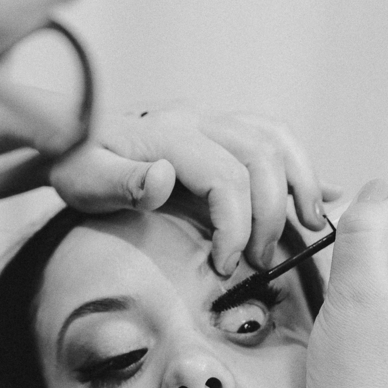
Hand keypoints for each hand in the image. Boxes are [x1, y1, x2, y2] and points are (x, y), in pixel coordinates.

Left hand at [0, 99, 336, 274]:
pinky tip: (320, 196)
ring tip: (311, 226)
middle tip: (261, 261)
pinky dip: (299, 165)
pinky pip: (271, 136)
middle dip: (272, 215)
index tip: (227, 268)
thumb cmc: (75, 164)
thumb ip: (122, 181)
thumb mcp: (83, 178)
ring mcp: (210, 119)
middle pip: (261, 158)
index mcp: (168, 134)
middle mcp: (197, 118)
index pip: (226, 179)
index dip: (236, 227)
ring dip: (301, 183)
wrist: (68, 136)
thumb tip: (163, 177)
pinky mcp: (218, 127)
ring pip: (275, 139)